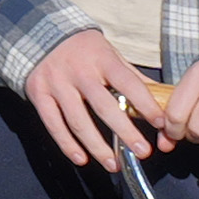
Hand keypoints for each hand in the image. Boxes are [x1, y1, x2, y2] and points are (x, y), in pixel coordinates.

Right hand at [21, 28, 158, 173]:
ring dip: (97, 146)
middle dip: (125, 132)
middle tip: (142, 152)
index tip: (160, 123)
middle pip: (104, 107)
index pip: (127, 83)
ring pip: (78, 121)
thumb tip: (160, 97)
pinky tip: (81, 158)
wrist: (39, 34)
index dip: (145, 104)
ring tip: (113, 164)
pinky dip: (67, 144)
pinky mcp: (39, 94)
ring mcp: (56, 84)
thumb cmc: (83, 49)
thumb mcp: (109, 54)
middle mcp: (78, 72)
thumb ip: (131, 76)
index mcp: (101, 59)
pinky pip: (53, 124)